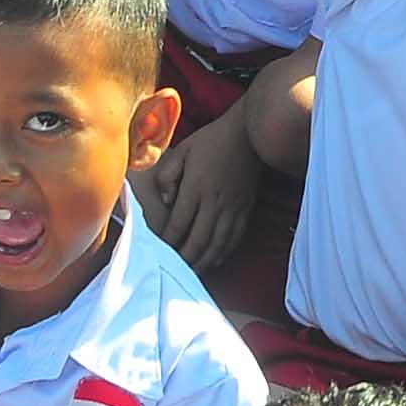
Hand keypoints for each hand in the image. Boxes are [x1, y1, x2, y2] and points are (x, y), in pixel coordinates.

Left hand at [134, 112, 260, 273]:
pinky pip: (235, 237)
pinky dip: (224, 252)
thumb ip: (168, 176)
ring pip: (217, 244)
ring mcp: (232, 208)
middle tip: (173, 269)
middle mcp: (215, 202)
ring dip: (204, 261)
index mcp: (196, 187)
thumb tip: (166, 201)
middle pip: (198, 240)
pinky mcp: (245, 209)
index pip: (178, 224)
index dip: (168, 241)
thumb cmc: (211, 140)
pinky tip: (215, 259)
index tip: (158, 251)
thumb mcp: (181, 150)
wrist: (246, 134)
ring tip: (192, 271)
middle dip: (185, 259)